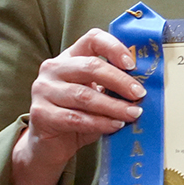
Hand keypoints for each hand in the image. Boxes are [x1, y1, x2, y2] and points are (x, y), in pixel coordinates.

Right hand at [6, 27, 142, 184]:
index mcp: (69, 57)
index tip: (132, 65)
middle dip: (120, 81)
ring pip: (84, 96)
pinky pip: (76, 118)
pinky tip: (115, 125)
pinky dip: (100, 123)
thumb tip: (143, 86)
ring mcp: (43, 90)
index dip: (114, 48)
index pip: (92, 39)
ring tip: (133, 113)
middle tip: (140, 94)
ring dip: (114, 106)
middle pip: (91, 67)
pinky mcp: (40, 114)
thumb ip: (111, 86)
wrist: (50, 145)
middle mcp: (53, 69)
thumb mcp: (95, 95)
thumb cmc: (77, 115)